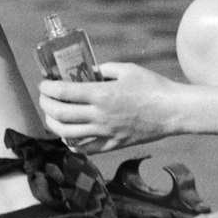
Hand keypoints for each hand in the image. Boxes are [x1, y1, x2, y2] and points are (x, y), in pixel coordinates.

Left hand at [38, 63, 181, 151]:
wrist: (173, 112)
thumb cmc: (152, 86)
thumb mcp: (126, 69)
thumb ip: (102, 69)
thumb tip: (85, 71)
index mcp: (101, 94)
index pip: (63, 92)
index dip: (48, 88)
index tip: (43, 84)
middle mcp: (100, 116)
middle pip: (60, 114)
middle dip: (46, 105)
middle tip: (44, 97)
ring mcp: (106, 133)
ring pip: (68, 134)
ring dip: (53, 124)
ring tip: (51, 115)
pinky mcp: (113, 144)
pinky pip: (86, 148)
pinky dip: (72, 142)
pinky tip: (68, 135)